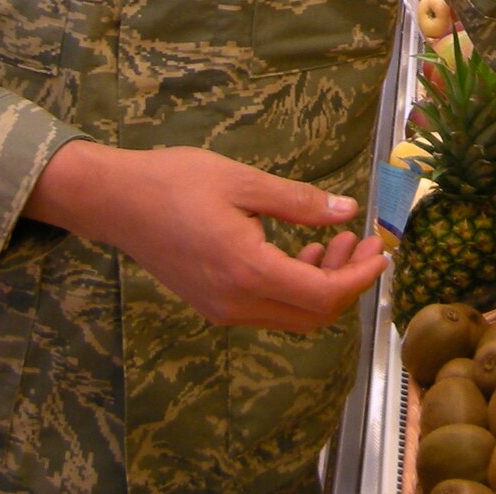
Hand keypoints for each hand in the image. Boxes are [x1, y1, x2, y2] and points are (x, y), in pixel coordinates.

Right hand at [26, 142, 388, 332]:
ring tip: (335, 240)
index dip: (360, 277)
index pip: (323, 295)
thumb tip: (348, 211)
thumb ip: (299, 202)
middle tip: (363, 241)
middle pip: (313, 314)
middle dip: (348, 281)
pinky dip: (295, 286)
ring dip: (323, 284)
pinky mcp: (212, 304)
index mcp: (248, 272)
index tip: (381, 249)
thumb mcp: (244, 181)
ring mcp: (222, 310)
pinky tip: (302, 251)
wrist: (115, 202)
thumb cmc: (175, 182)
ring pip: (292, 315)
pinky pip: (268, 308)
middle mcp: (236, 304)